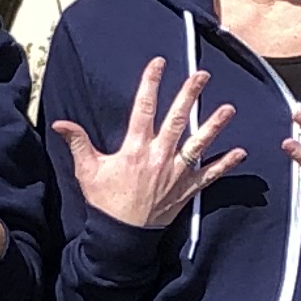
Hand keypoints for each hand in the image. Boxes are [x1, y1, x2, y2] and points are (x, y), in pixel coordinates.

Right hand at [51, 56, 238, 230]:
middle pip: (178, 120)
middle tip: (202, 75)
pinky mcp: (186, 190)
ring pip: (198, 144)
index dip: (151, 83)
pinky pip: (209, 175)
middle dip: (190, 95)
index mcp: (136, 148)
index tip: (159, 63)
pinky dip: (225, 164)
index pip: (144, 108)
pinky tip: (240, 152)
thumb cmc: (105, 202)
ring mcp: (176, 173)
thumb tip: (60, 123)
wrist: (122, 237)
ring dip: (214, 126)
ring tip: (229, 108)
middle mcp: (159, 157)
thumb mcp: (88, 171)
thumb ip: (77, 143)